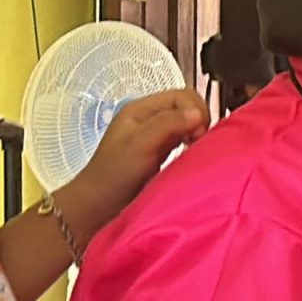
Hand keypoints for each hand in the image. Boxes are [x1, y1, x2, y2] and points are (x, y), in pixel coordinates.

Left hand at [67, 89, 206, 224]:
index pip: (182, 96)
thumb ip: (168, 124)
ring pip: (188, 122)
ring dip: (198, 132)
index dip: (195, 110)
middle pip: (187, 106)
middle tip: (198, 141)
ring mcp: (156, 134)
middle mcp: (150, 118)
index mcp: (141, 109)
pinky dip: (194, 143)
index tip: (198, 133)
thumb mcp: (140, 144)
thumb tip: (199, 114)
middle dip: (199, 121)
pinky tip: (191, 155)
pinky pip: (186, 138)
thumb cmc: (115, 174)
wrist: (101, 204)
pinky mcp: (163, 149)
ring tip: (195, 148)